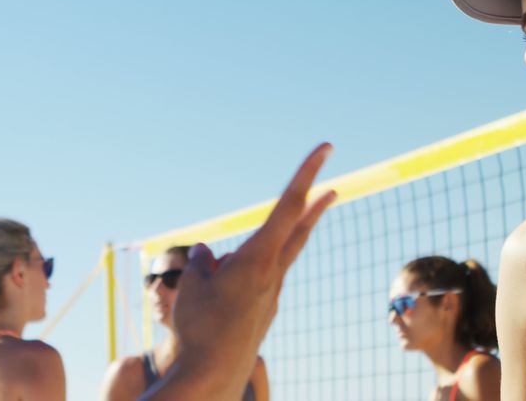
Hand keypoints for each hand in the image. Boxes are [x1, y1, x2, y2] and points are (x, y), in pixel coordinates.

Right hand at [140, 143, 336, 399]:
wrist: (212, 376)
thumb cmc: (200, 327)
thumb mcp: (191, 286)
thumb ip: (200, 264)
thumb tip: (205, 253)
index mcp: (258, 258)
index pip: (288, 205)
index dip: (307, 173)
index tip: (325, 148)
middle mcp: (272, 274)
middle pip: (299, 231)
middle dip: (315, 207)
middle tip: (334, 190)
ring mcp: (272, 296)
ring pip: (271, 260)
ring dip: (256, 251)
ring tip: (211, 275)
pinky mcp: (264, 314)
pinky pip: (256, 284)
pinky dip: (241, 276)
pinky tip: (217, 295)